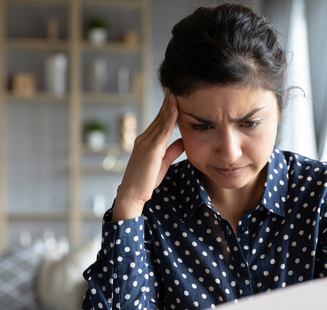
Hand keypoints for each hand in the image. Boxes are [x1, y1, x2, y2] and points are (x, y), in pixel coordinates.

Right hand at [112, 89, 183, 220]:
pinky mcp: (150, 149)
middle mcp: (144, 138)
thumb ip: (172, 151)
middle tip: (174, 88)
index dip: (166, 109)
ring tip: (176, 93)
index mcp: (146, 141)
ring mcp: (146, 143)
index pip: (159, 122)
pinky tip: (175, 109)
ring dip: (169, 106)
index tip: (173, 97)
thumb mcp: (162, 163)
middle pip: (159, 117)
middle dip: (167, 102)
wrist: (133, 194)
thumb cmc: (146, 181)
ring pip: (160, 121)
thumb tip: (183, 141)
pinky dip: (169, 118)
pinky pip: (162, 131)